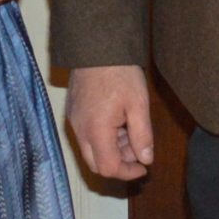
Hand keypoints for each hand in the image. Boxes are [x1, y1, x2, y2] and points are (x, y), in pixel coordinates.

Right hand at [66, 63, 153, 180]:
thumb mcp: (139, 104)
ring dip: (111, 149)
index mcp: (96, 130)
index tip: (144, 167)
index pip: (108, 168)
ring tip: (130, 130)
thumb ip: (142, 136)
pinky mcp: (73, 111)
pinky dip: (102, 138)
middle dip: (119, 163)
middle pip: (96, 164)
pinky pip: (86, 135)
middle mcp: (80, 129)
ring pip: (90, 150)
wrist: (96, 46)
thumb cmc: (119, 73)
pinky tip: (117, 122)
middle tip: (137, 151)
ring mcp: (74, 120)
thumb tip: (146, 159)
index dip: (128, 173)